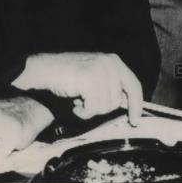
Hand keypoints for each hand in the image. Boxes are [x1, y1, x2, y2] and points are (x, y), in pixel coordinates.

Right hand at [12, 52, 142, 124]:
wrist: (45, 70)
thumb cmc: (68, 77)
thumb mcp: (95, 78)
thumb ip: (111, 88)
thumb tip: (127, 104)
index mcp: (114, 62)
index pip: (134, 85)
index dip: (136, 105)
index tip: (135, 121)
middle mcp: (110, 63)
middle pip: (116, 102)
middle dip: (100, 108)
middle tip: (84, 101)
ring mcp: (100, 70)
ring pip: (105, 107)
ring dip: (89, 110)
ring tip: (78, 99)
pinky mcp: (89, 79)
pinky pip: (93, 108)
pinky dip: (83, 112)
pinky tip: (74, 102)